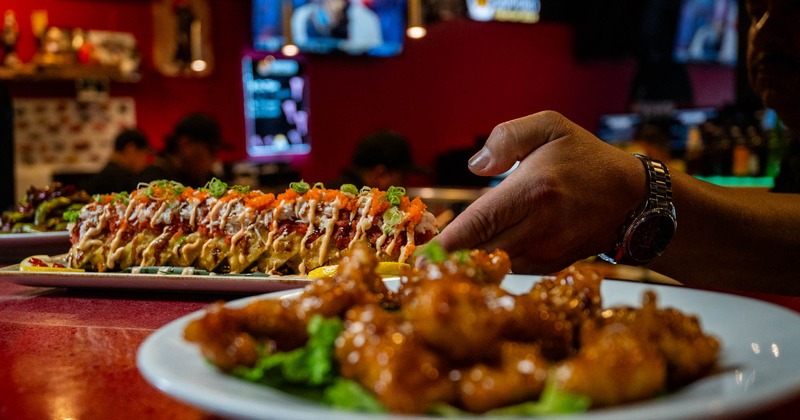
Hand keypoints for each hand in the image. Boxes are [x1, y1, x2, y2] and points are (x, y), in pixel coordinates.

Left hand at [436, 111, 646, 273]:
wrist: (632, 199)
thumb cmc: (586, 158)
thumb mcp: (551, 127)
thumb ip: (508, 136)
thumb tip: (475, 166)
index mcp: (532, 191)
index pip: (478, 224)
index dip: (445, 243)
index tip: (417, 255)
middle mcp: (539, 227)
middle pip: (479, 253)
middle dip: (447, 258)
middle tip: (416, 258)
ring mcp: (546, 251)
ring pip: (493, 265)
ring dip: (466, 262)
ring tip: (441, 257)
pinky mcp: (550, 266)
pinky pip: (510, 269)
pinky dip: (490, 264)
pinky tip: (476, 254)